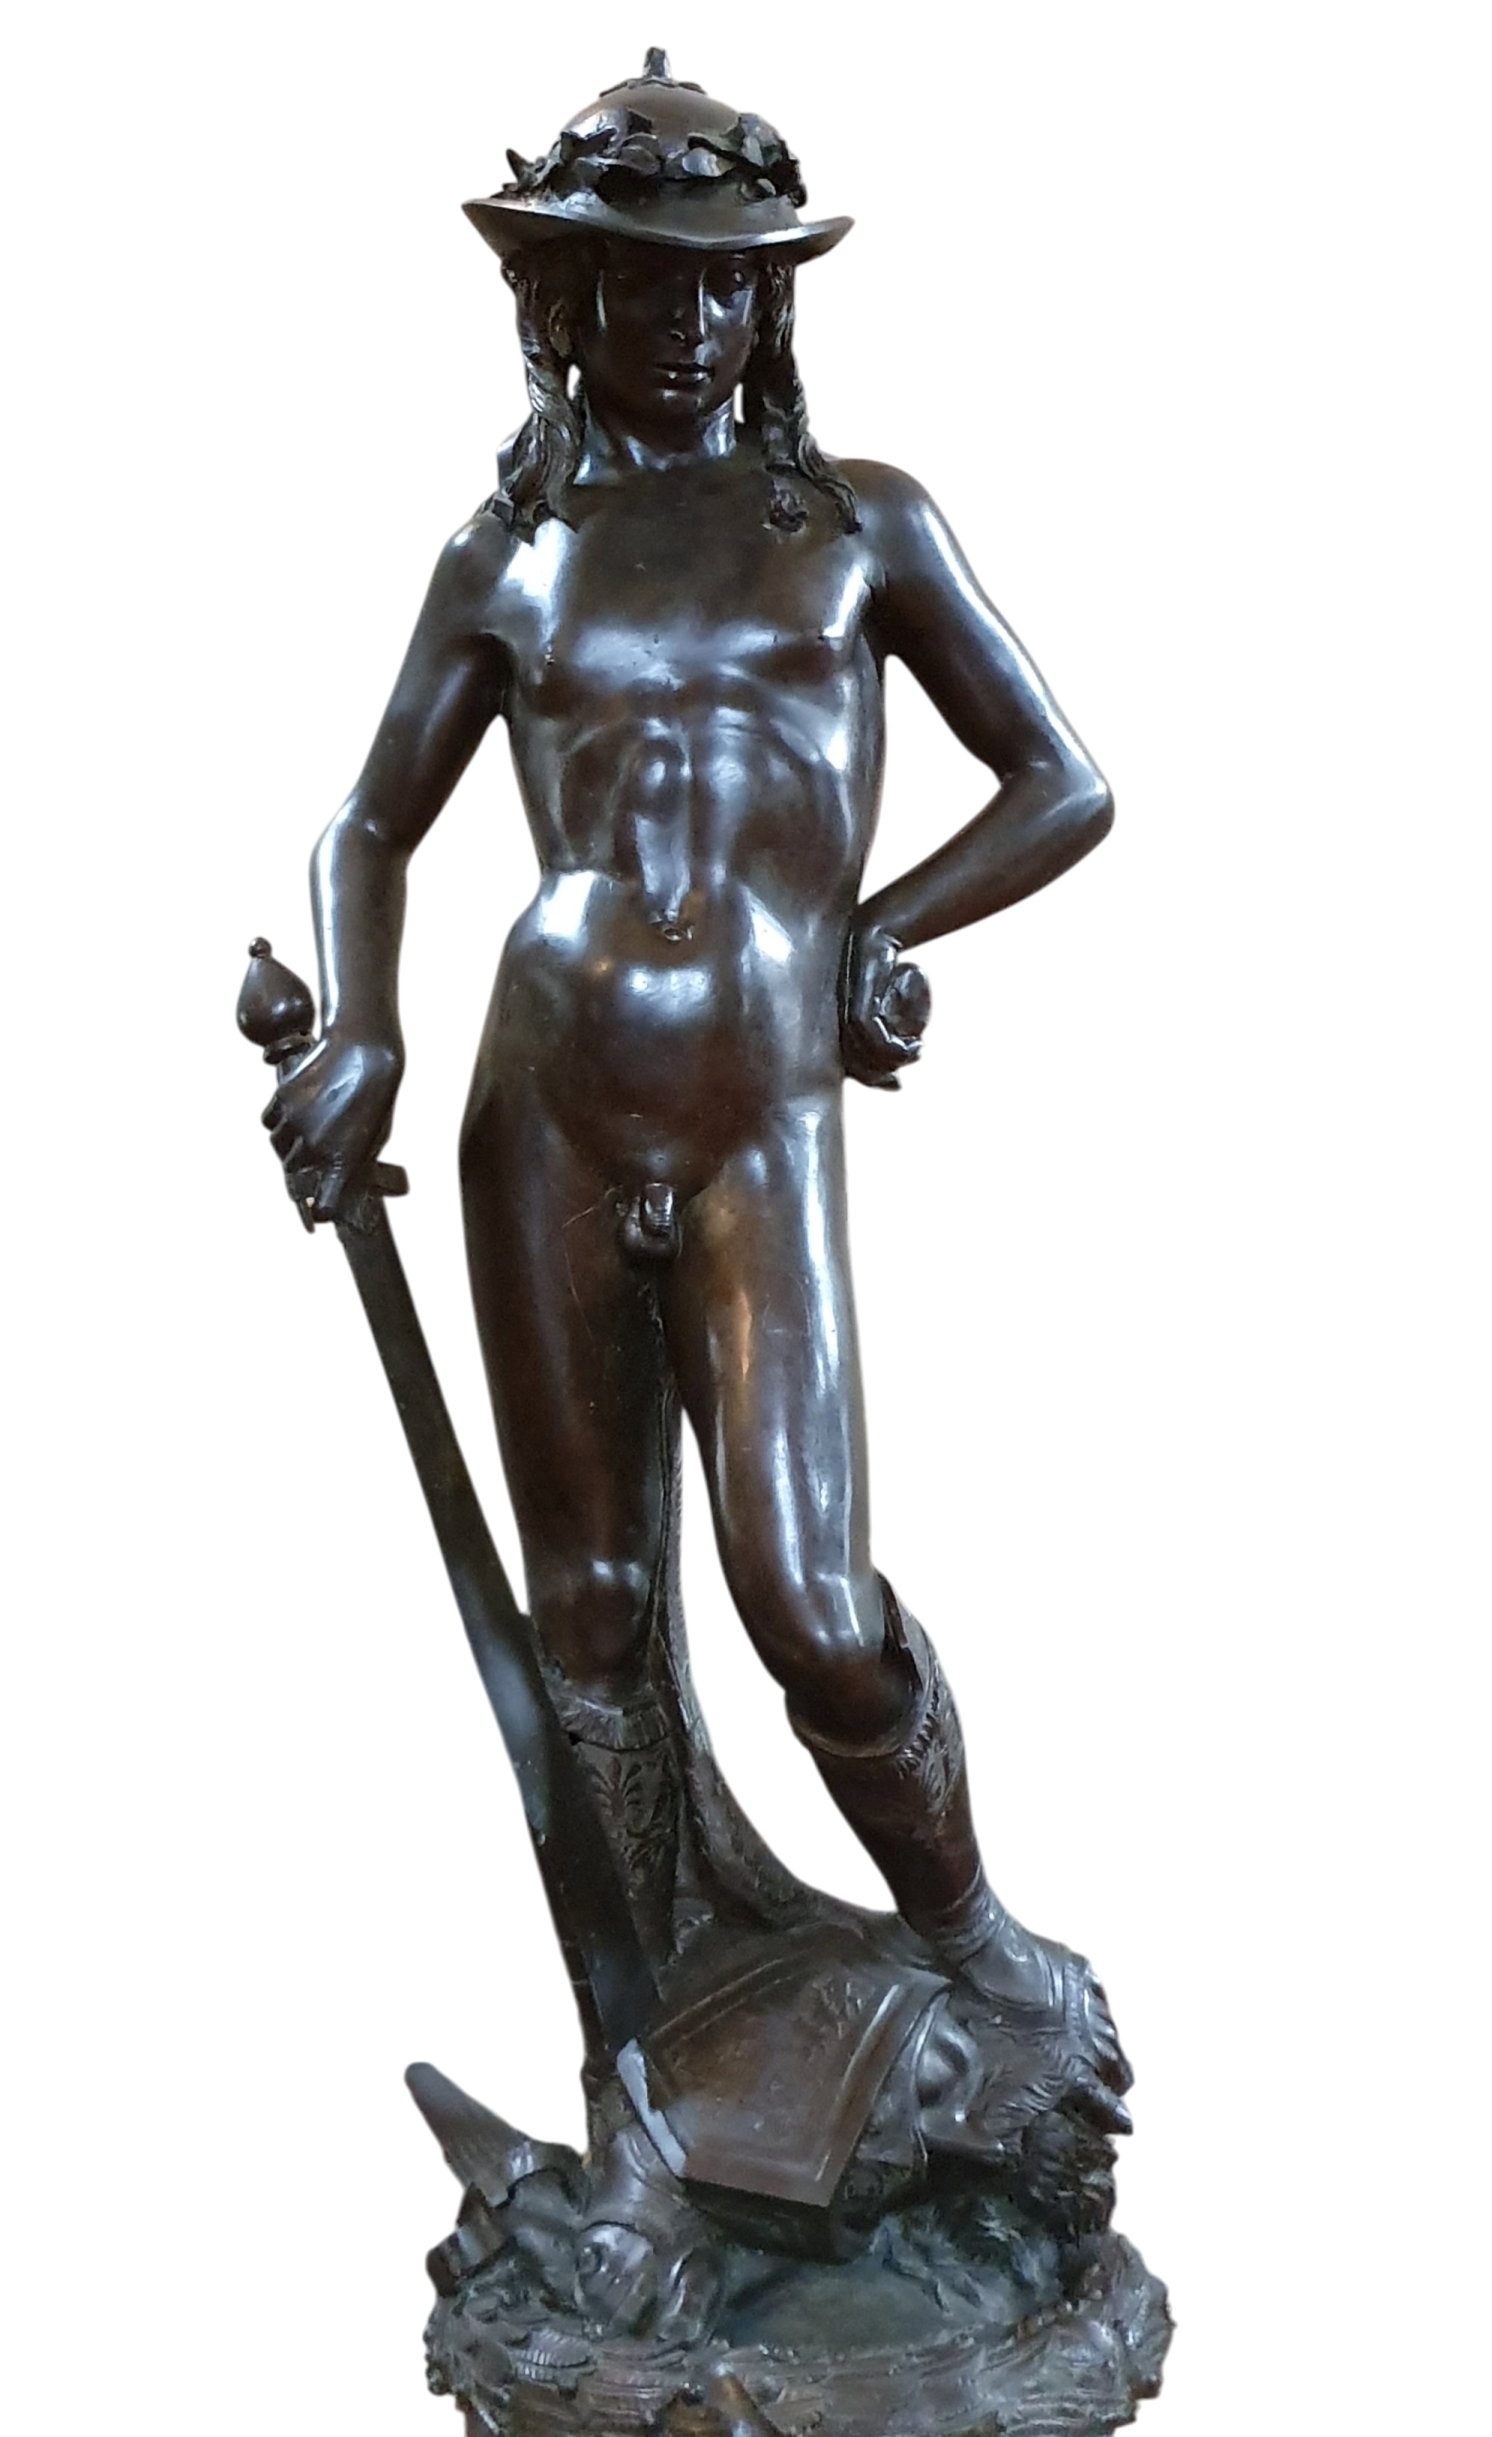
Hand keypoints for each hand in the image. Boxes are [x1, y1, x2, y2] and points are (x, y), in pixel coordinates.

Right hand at [261, 1034, 401, 1222]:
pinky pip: (269, 1122)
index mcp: (344, 1161)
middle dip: (303, 1163)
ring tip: (306, 1125)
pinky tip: (293, 1113)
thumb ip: (354, 1160)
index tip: (320, 1211)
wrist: (364, 1051)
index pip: (324, 1205)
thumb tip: (338, 1178)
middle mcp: (315, 1146)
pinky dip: (277, 1122)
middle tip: (313, 1149)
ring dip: (288, 1141)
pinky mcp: (283, 1099)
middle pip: (295, 1169)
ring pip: (278, 1145)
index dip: (321, 1210)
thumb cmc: (375, 1096)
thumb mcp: (374, 1136)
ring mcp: (295, 1122)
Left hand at [839, 919, 930, 1089]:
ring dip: (892, 1057)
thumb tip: (898, 1056)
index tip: (897, 1085)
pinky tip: (914, 1040)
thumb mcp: (882, 999)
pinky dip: (891, 1041)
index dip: (868, 1078)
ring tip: (916, 1052)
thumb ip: (883, 1025)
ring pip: (861, 1047)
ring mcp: (839, 1000)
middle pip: (848, 1059)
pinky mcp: (855, 990)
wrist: (883, 926)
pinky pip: (868, 1027)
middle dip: (876, 1074)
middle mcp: (826, 1011)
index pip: (841, 1061)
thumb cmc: (883, 965)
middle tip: (902, 1079)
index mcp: (826, 1019)